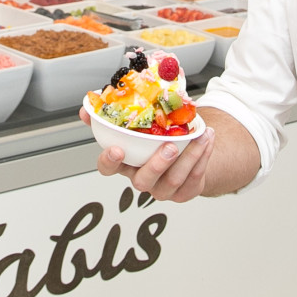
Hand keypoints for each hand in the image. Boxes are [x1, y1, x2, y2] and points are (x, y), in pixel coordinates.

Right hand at [89, 112, 215, 203]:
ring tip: (200, 136)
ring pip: (174, 179)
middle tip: (169, 147)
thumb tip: (88, 104)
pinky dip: (202, 157)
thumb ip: (111, 114)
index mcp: (125, 163)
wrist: (182, 153)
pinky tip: (207, 140)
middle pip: (143, 180)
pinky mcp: (184, 191)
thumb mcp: (133, 125)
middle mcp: (142, 178)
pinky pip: (194, 178)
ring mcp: (163, 188)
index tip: (117, 150)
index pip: (108, 168)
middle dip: (156, 165)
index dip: (110, 161)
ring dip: (189, 156)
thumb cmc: (153, 139)